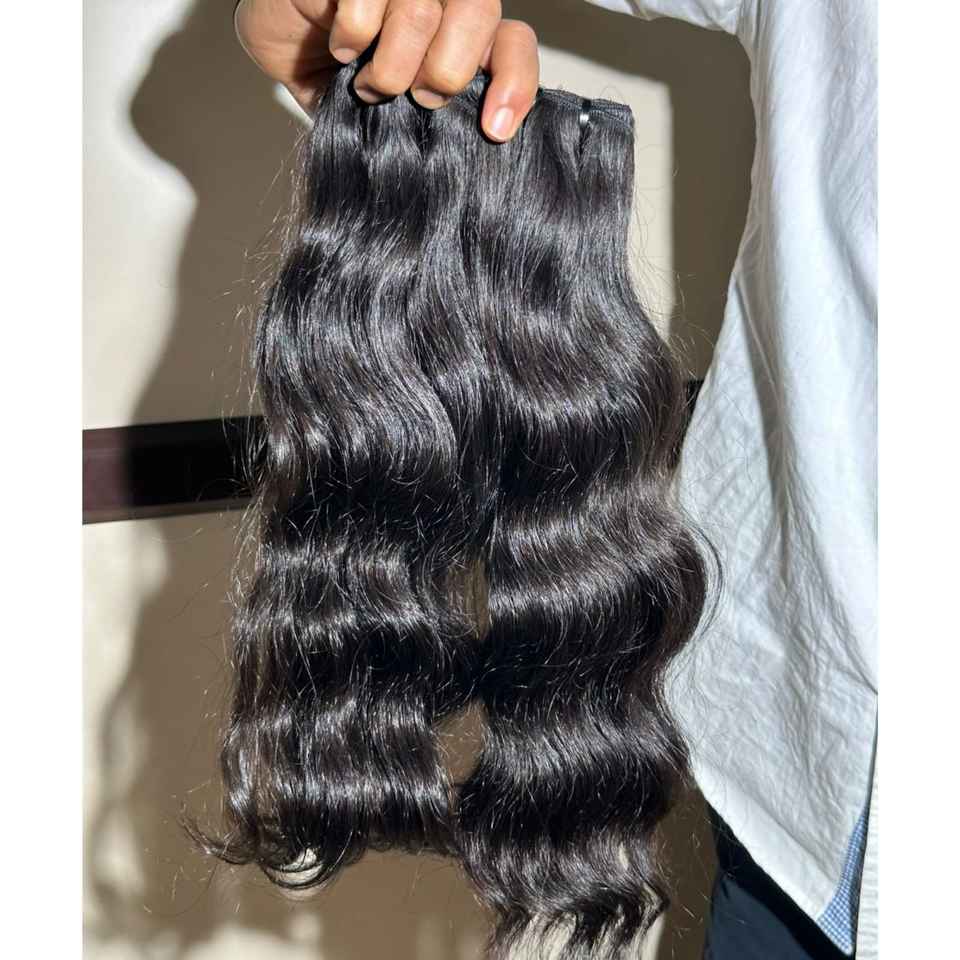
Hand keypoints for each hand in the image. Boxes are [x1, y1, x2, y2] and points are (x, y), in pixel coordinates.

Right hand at [235, 0, 538, 141]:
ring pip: (423, 9)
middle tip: (413, 96)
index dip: (515, 82)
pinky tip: (340, 47)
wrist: (280, 39)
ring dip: (390, 65)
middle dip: (444, 72)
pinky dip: (351, 36)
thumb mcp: (391, 113)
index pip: (513, 42)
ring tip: (366, 81)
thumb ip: (429, 126)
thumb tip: (463, 171)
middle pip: (479, 12)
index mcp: (462, 31)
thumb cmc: (338, 76)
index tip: (494, 129)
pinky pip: (368, 2)